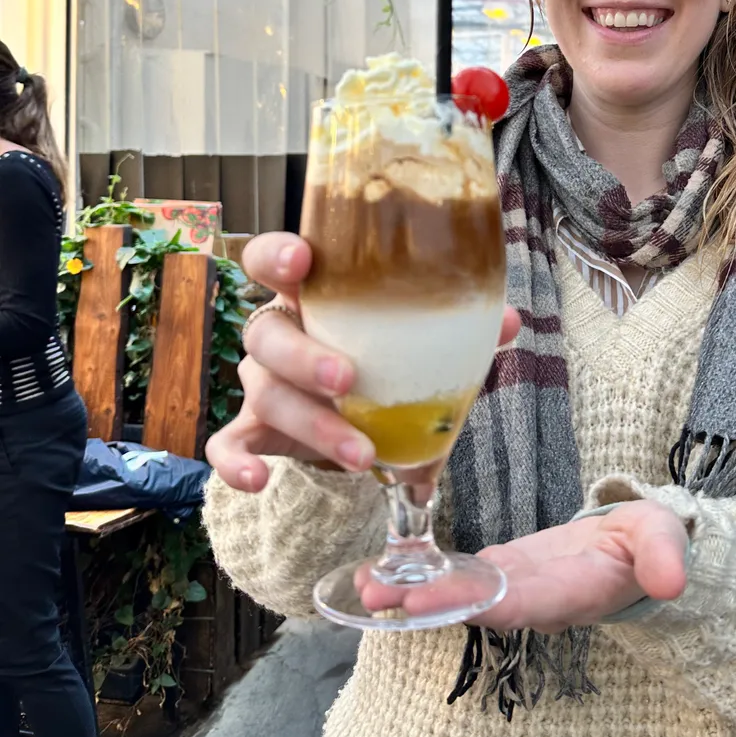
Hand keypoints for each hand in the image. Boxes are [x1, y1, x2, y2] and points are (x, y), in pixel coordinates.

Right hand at [205, 232, 520, 493]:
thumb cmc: (385, 354)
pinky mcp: (254, 430)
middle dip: (305, 357)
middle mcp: (277, 331)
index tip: (300, 261)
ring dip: (313, 425)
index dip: (276, 255)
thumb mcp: (419, 337)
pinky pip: (227, 445)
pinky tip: (258, 481)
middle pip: (267, 333)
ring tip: (361, 454)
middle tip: (348, 380)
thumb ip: (457, 326)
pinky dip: (236, 465)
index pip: (270, 258)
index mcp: (312, 294)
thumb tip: (508, 321)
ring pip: (265, 394)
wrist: (359, 409)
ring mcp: (261, 382)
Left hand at [357, 500, 688, 631]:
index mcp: (572, 593)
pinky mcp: (504, 569)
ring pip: (461, 592)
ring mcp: (516, 586)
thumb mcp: (666, 540)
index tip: (429, 603)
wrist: (637, 550)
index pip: (520, 603)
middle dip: (427, 602)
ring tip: (365, 586)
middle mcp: (535, 599)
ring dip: (413, 591)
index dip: (474, 604)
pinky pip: (461, 574)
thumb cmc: (651, 543)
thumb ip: (665, 556)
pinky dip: (424, 571)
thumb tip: (674, 579)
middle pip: (477, 604)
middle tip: (376, 595)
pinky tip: (384, 567)